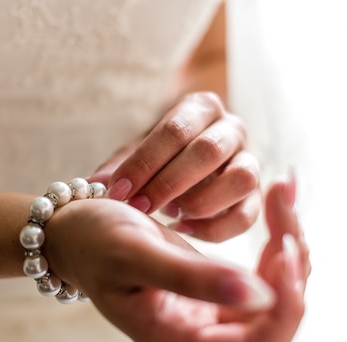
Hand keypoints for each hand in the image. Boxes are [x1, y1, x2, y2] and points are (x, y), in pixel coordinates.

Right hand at [45, 178, 308, 341]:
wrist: (75, 232)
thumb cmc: (93, 241)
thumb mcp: (135, 253)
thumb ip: (192, 278)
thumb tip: (261, 296)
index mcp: (174, 340)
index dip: (284, 308)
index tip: (283, 250)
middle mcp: (196, 335)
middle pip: (276, 322)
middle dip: (292, 268)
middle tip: (285, 207)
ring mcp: (206, 314)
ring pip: (277, 295)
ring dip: (289, 247)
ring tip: (283, 196)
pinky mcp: (213, 291)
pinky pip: (263, 276)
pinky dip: (276, 241)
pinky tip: (277, 206)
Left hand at [88, 91, 259, 241]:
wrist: (182, 168)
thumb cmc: (154, 161)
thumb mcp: (133, 157)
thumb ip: (116, 169)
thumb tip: (91, 187)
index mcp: (199, 108)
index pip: (175, 130)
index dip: (145, 163)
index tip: (117, 190)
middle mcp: (231, 129)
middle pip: (209, 151)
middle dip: (169, 183)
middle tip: (139, 207)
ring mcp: (249, 160)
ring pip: (241, 179)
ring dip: (201, 202)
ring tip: (169, 214)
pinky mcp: (255, 196)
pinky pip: (247, 215)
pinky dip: (214, 228)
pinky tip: (182, 229)